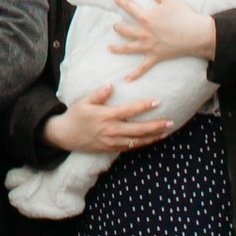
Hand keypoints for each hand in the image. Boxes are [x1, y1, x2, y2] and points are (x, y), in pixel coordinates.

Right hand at [46, 87, 173, 158]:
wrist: (65, 136)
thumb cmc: (75, 115)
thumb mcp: (84, 102)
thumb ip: (98, 94)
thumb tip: (111, 86)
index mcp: (106, 116)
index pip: (129, 111)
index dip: (144, 106)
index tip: (157, 101)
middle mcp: (111, 130)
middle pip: (138, 129)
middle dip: (156, 125)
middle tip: (170, 121)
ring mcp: (112, 142)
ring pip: (137, 141)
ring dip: (153, 137)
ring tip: (166, 132)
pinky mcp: (111, 149)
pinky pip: (130, 147)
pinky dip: (142, 144)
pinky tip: (152, 140)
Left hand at [110, 0, 214, 64]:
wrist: (195, 34)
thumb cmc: (183, 15)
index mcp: (145, 17)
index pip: (129, 8)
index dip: (120, 1)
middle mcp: (143, 32)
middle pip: (124, 30)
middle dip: (118, 27)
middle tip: (115, 25)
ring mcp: (148, 46)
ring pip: (128, 48)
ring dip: (117, 48)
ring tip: (110, 48)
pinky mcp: (155, 56)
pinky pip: (143, 67)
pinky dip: (135, 74)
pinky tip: (127, 79)